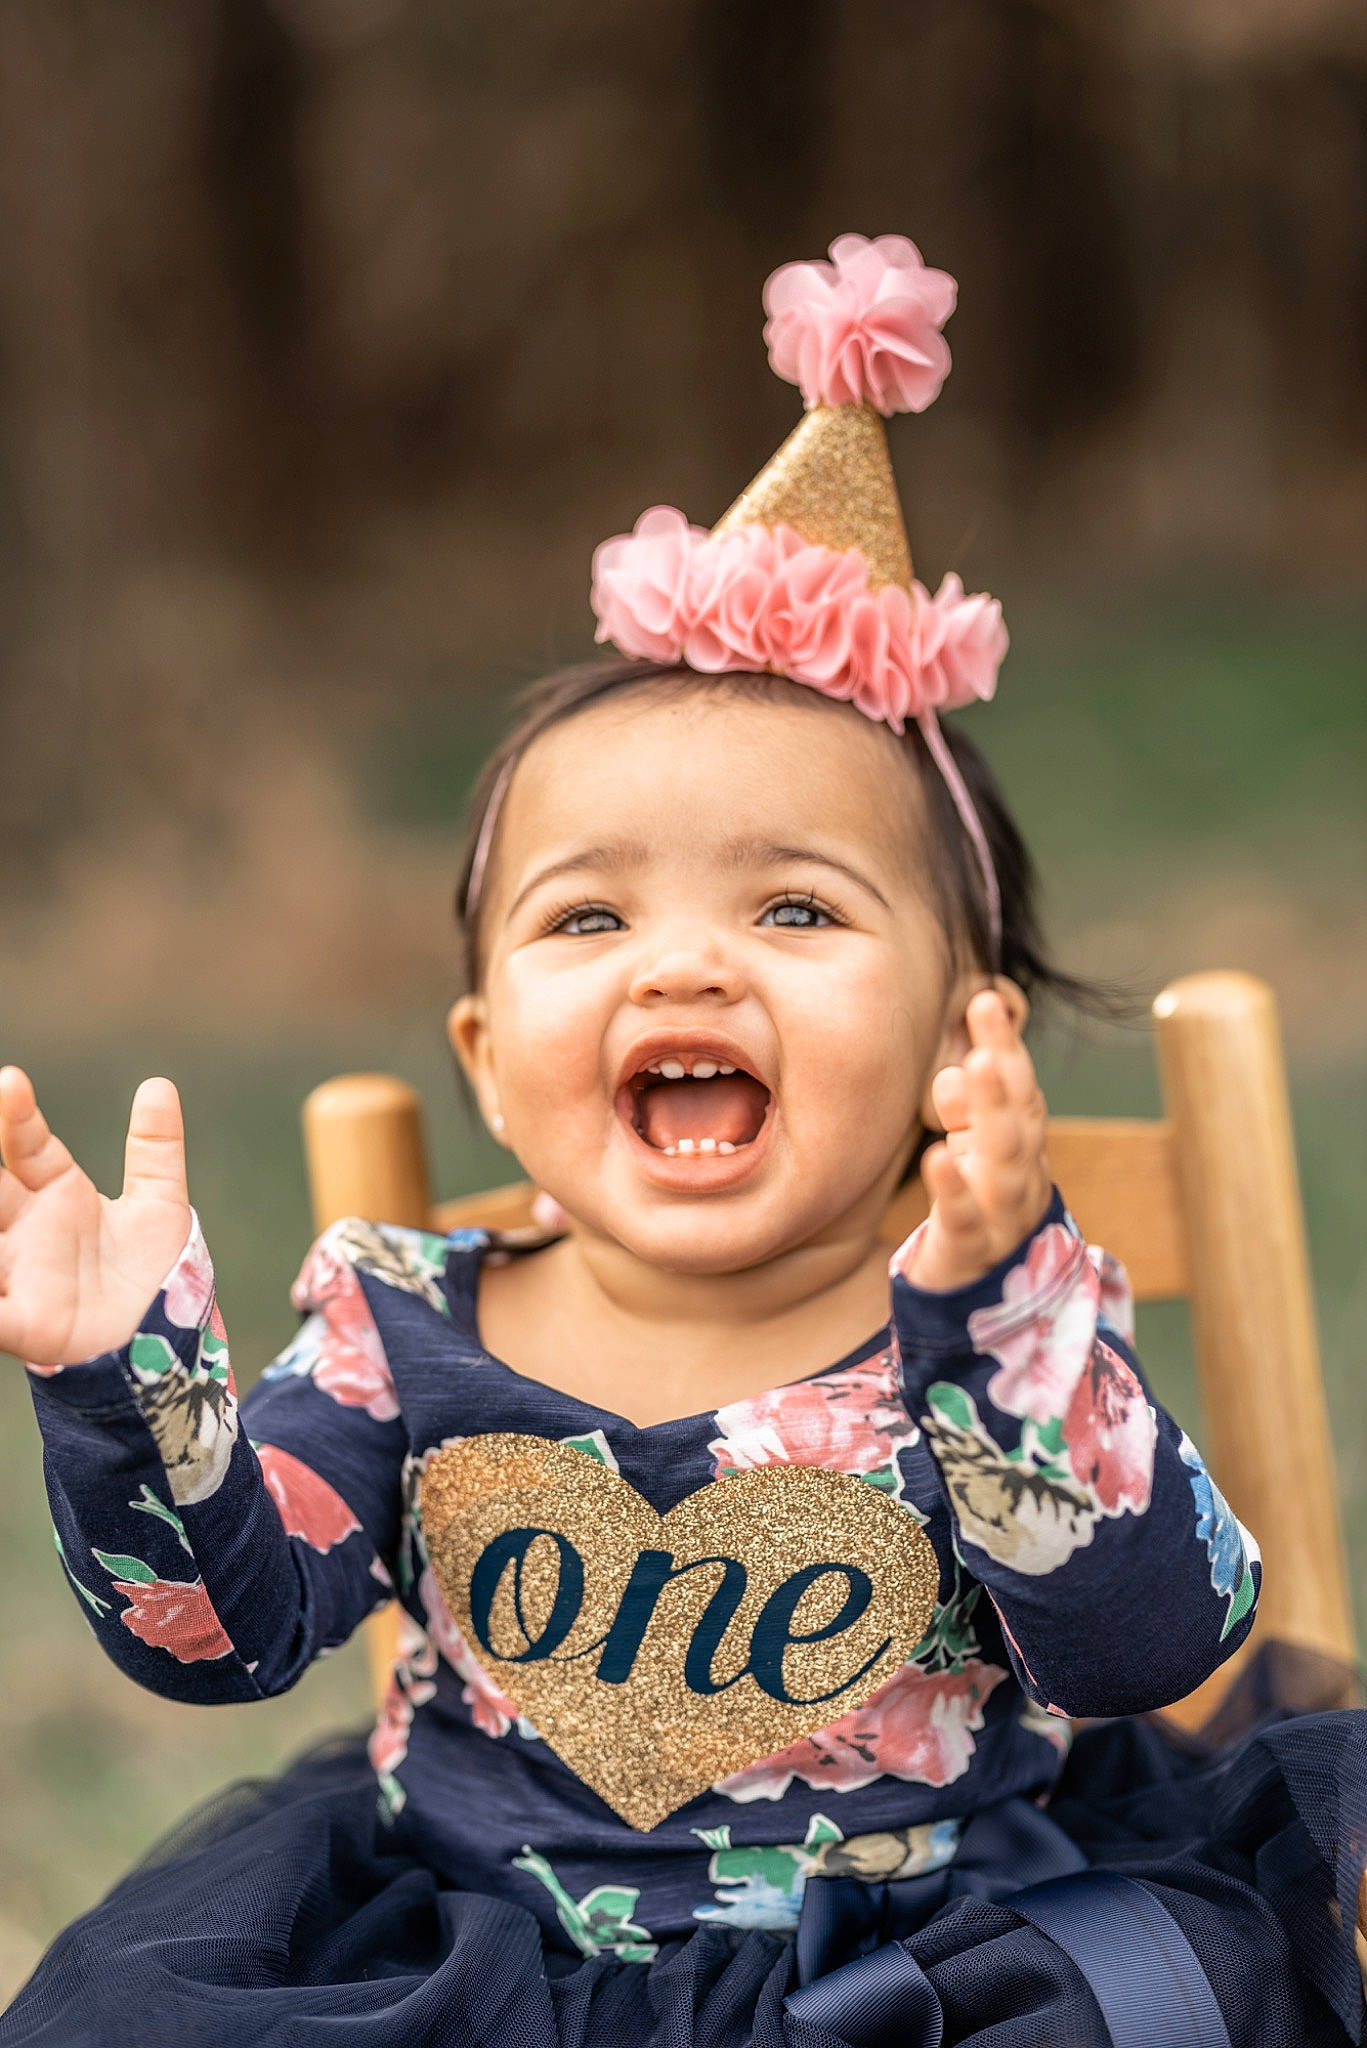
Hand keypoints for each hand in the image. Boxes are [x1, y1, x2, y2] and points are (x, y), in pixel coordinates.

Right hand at [0, 1067, 191, 1367]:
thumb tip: (159, 1085)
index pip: (27, 1145)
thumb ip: (156, 1150)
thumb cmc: (153, 1273)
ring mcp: (17, 1271)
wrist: (160, 1341)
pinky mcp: (19, 1320)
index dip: (17, 1114)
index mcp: (58, 1194)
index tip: (12, 1081)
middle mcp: (27, 1227)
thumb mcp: (161, 1206)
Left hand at [903, 990, 1051, 1291]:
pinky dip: (954, 1188)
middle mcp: (1022, 1175)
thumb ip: (964, 1112)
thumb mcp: (968, 1152)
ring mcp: (1002, 1216)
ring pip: (1006, 1161)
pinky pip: (966, 1219)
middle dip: (1006, 1060)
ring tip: (975, 1066)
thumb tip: (954, 1072)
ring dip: (992, 1112)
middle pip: (1019, 1115)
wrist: (977, 1300)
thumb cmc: (973, 1209)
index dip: (1005, 1043)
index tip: (984, 996)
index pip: (1018, 1087)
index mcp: (1020, 1146)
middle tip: (984, 1008)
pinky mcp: (971, 1253)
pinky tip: (936, 1157)